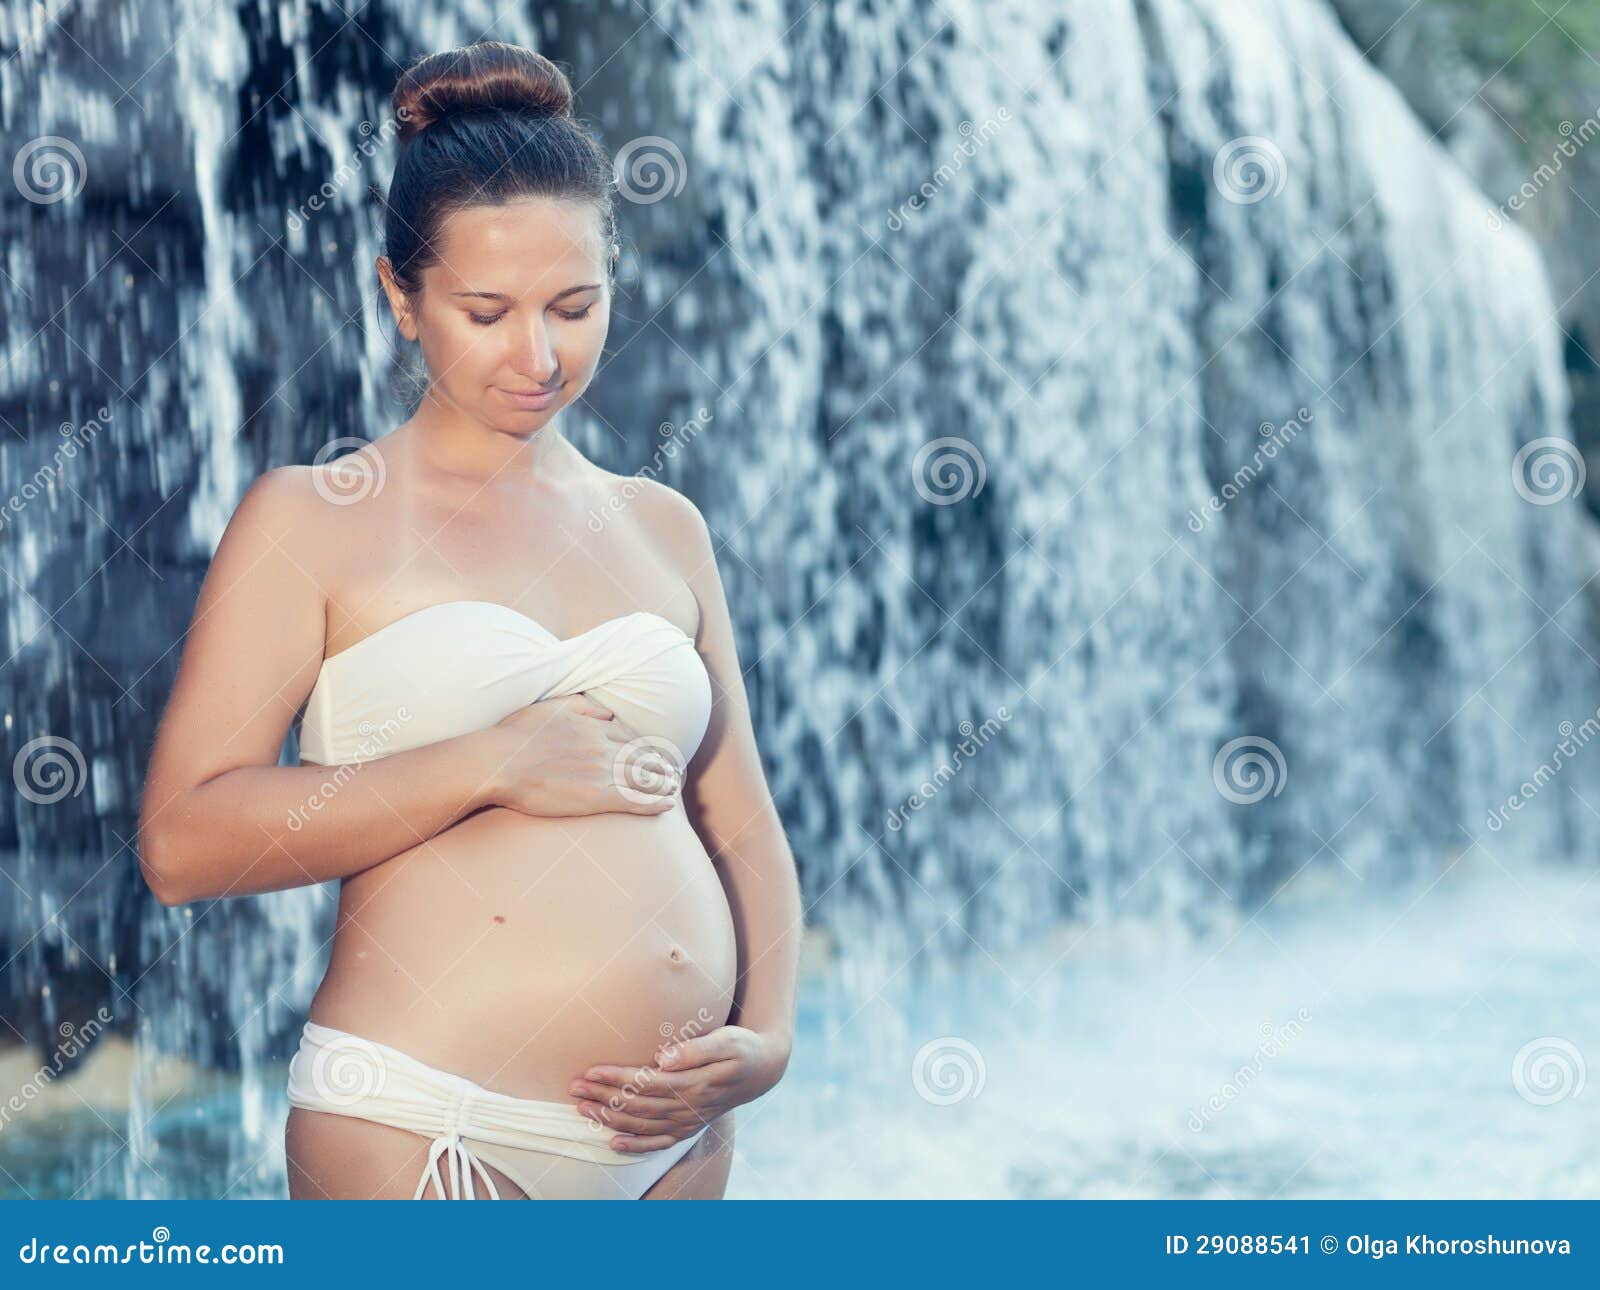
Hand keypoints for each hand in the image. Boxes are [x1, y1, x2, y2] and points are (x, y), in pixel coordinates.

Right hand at [486, 693, 682, 817]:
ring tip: (673, 788)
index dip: (644, 747)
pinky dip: (653, 803)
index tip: (653, 753)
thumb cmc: (517, 735)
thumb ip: (582, 708)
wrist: (500, 762)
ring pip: (641, 778)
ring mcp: (600, 772)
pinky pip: (633, 800)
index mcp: (593, 727)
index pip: (628, 737)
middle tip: (673, 772)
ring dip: (662, 784)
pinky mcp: (595, 797)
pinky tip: (666, 806)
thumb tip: (607, 713)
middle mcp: (602, 748)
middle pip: (640, 757)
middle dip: (660, 765)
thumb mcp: (551, 707)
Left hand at [566, 1025, 791, 1151]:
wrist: (763, 1069)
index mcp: (695, 1084)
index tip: (590, 1069)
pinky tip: (612, 1143)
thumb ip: (696, 1049)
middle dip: (603, 1096)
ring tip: (581, 1107)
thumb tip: (664, 1056)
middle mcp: (689, 1108)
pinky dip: (635, 1145)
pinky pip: (658, 1143)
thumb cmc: (742, 1048)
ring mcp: (688, 1122)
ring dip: (609, 1118)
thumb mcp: (727, 1040)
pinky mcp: (688, 1127)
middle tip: (574, 1086)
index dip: (616, 1078)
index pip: (646, 1083)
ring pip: (642, 1124)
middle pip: (637, 1105)